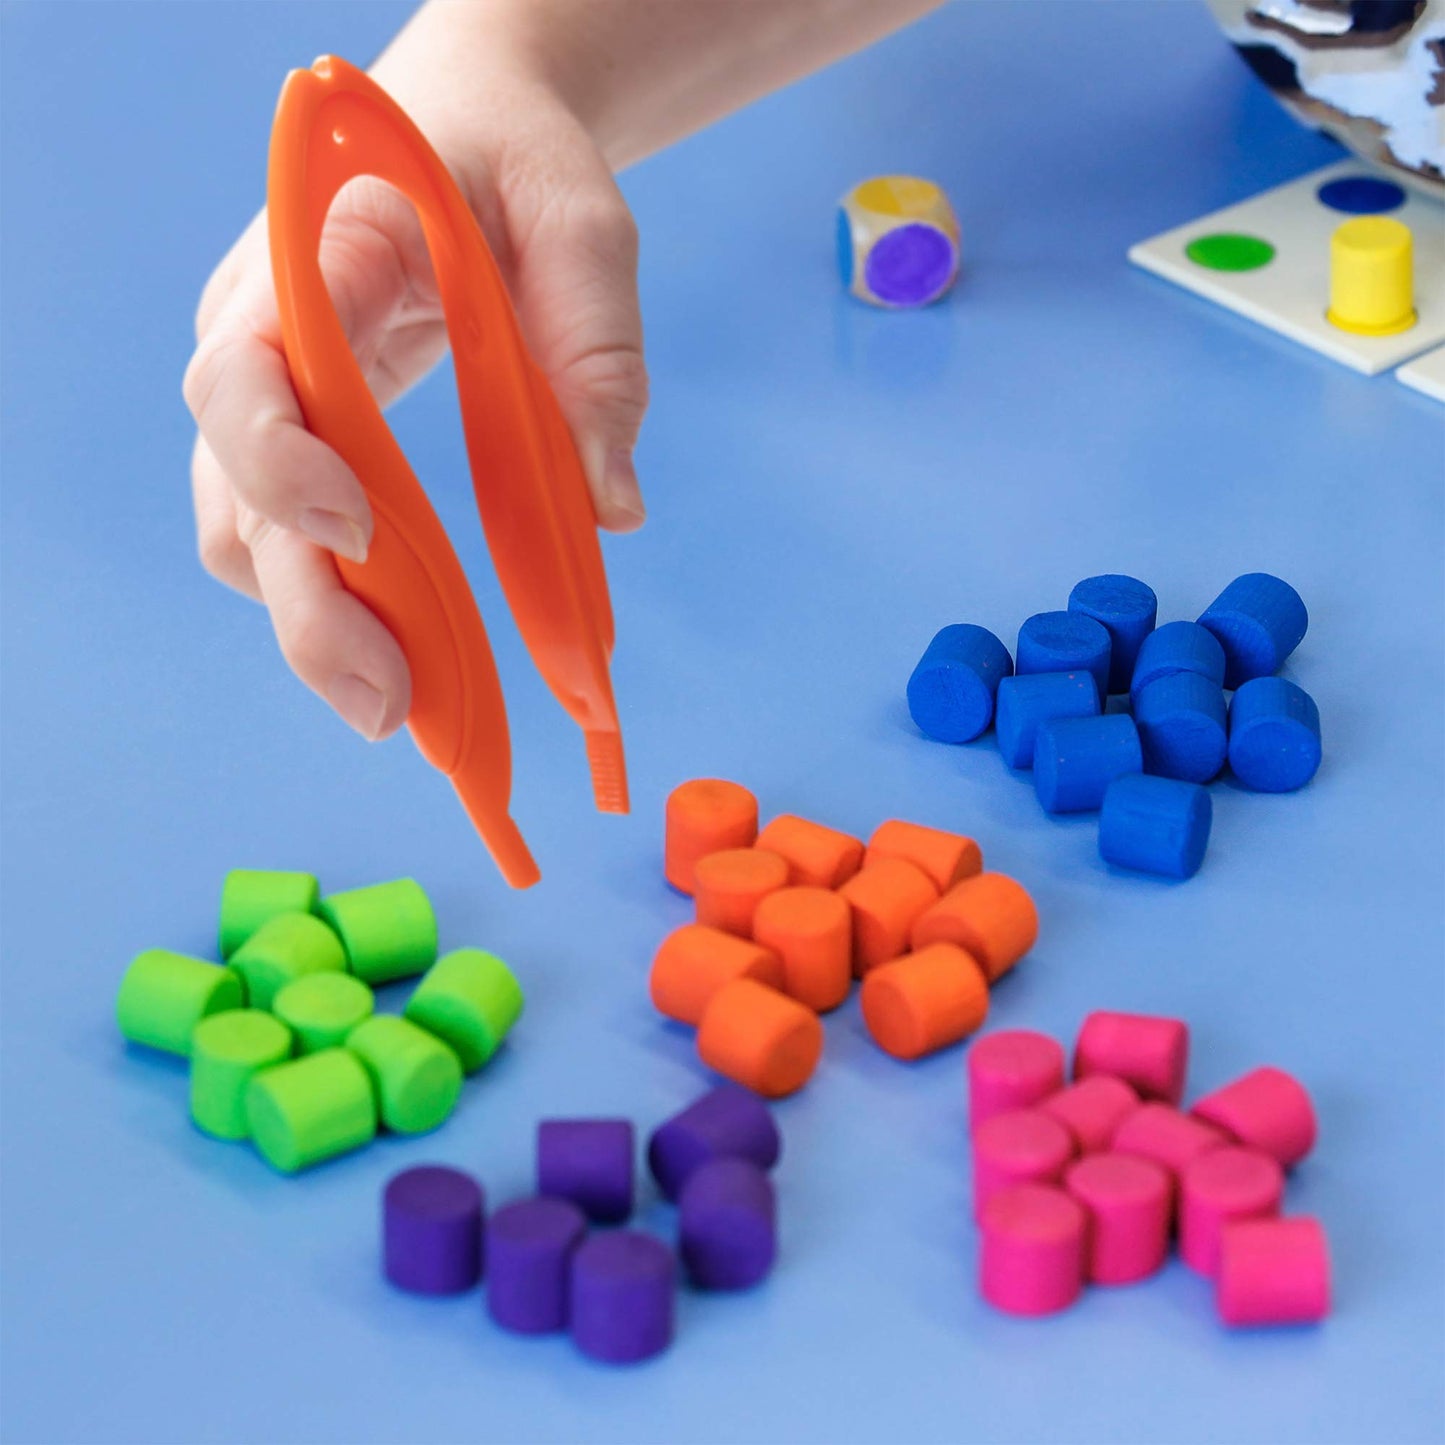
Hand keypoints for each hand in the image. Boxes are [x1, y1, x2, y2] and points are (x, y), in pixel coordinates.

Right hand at [184, 49, 646, 740]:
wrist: (470, 141)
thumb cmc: (520, 167)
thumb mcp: (583, 227)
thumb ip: (598, 354)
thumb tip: (615, 510)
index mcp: (316, 253)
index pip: (249, 367)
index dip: (282, 461)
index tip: (360, 530)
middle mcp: (264, 332)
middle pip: (235, 488)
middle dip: (306, 607)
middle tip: (391, 709)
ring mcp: (275, 394)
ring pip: (248, 536)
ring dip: (318, 629)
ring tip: (411, 710)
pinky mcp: (303, 443)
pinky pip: (291, 544)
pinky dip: (343, 607)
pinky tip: (412, 654)